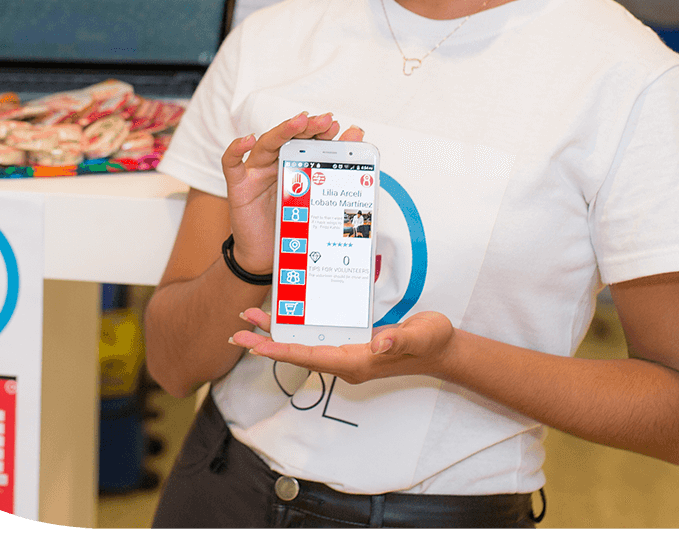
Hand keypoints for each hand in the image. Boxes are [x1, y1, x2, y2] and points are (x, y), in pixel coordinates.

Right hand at [220, 112, 362, 274]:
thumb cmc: (290, 224)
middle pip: (289, 138)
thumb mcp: (314, 198)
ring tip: (300, 121)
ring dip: (284, 131)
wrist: (266, 255)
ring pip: (267, 145)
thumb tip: (355, 137)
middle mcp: (274, 162)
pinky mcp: (239, 187)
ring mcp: (256, 172)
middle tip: (326, 121)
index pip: (306, 140)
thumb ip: (333, 168)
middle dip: (308, 127)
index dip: (320, 130)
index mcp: (294, 163)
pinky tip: (248, 140)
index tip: (335, 124)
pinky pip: (232, 164)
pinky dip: (237, 149)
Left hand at [229, 307, 454, 384]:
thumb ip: (398, 339)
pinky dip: (296, 329)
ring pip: (304, 345)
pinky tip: (284, 318)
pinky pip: (315, 338)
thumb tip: (378, 345)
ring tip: (249, 322)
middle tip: (237, 334)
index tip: (257, 346)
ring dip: (277, 335)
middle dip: (268, 344)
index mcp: (357, 361)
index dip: (283, 351)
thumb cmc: (431, 342)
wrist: (441, 349)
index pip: (312, 356)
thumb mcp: (419, 335)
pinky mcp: (350, 343)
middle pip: (299, 353)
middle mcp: (347, 360)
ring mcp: (347, 353)